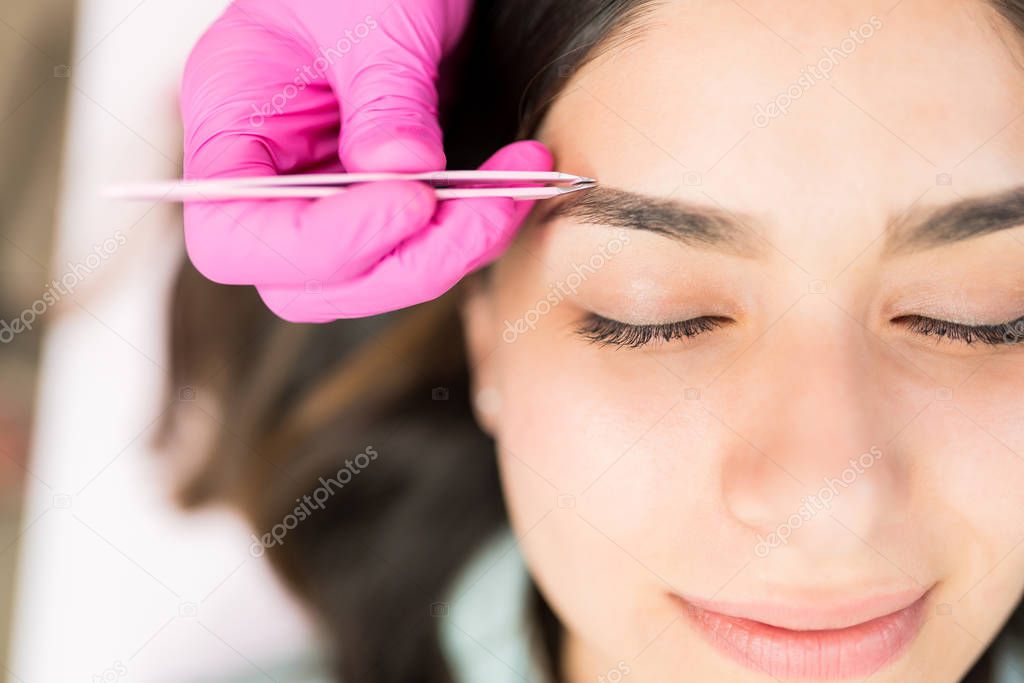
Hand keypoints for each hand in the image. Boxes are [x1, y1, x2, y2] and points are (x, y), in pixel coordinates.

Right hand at [179, 0, 551, 320]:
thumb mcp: (370, 11)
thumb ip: (384, 94)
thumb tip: (405, 170)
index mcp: (229, 124)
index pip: (231, 236)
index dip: (319, 242)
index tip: (409, 202)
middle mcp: (269, 177)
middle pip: (303, 282)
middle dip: (402, 263)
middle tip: (481, 213)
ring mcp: (325, 195)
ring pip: (369, 280)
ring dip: (450, 252)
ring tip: (513, 191)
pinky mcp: (383, 203)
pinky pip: (417, 250)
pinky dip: (470, 233)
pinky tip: (512, 189)